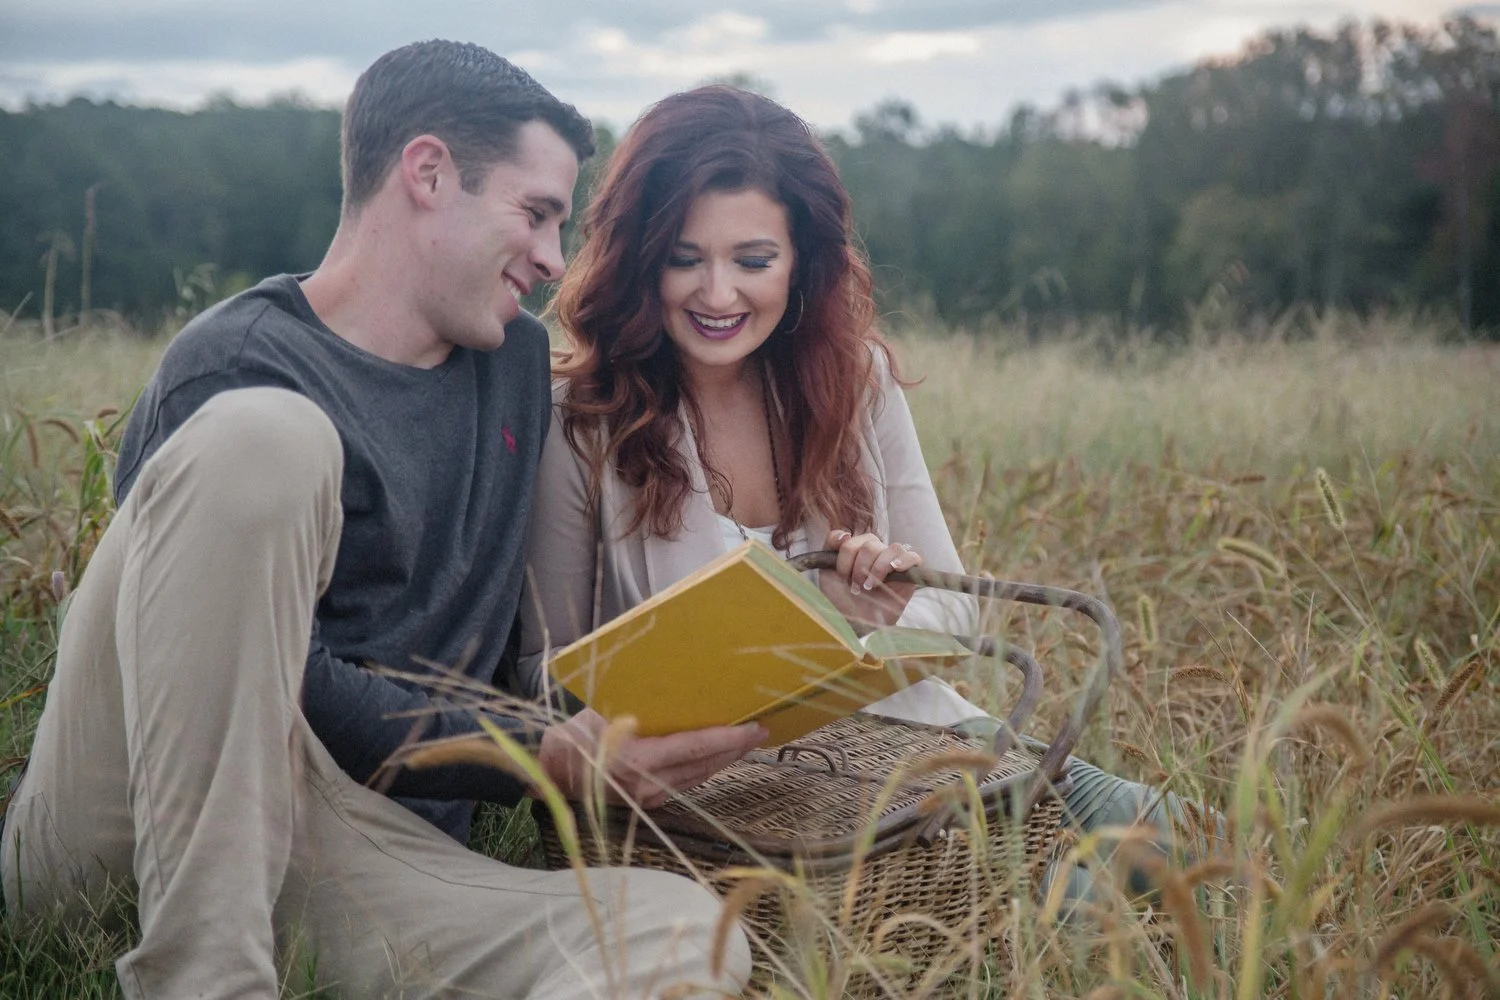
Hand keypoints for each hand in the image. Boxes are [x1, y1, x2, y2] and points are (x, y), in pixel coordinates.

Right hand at [537, 708, 766, 808]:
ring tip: (747, 740)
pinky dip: (706, 767)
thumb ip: (639, 709)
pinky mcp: (649, 803)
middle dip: (736, 748)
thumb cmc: (574, 738)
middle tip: (761, 729)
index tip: (753, 728)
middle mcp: (648, 784)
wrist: (550, 776)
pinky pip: (686, 783)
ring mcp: (649, 798)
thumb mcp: (603, 713)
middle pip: (705, 764)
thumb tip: (676, 690)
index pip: (694, 748)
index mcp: (636, 759)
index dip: (728, 738)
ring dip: (725, 759)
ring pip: (699, 776)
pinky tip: (718, 755)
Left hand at [817, 528, 921, 625]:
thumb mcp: (827, 572)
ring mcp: (894, 563)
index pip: (854, 540)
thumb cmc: (842, 600)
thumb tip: (844, 533)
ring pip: (892, 548)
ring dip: (878, 568)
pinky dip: (904, 561)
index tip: (842, 576)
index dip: (846, 558)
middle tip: (857, 587)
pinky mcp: (910, 576)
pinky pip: (913, 557)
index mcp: (859, 550)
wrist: (855, 624)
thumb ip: (829, 546)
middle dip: (860, 567)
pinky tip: (894, 569)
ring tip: (870, 586)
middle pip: (872, 544)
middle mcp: (878, 553)